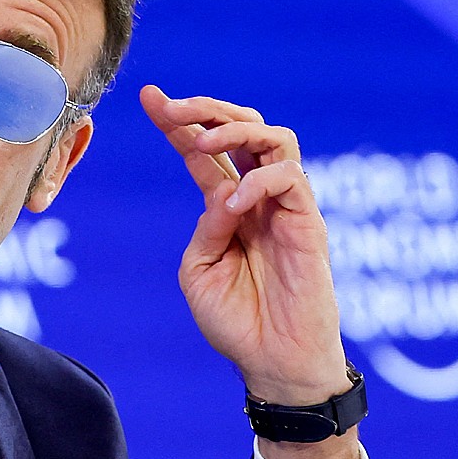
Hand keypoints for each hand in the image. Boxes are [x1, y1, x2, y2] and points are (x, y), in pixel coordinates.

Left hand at [139, 85, 348, 405]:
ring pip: (274, 137)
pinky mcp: (308, 222)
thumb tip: (221, 192)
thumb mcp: (200, 270)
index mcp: (225, 205)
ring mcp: (285, 206)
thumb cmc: (236, 320)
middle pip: (240, 129)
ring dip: (235, 129)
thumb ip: (206, 227)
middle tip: (174, 106)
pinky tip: (235, 204)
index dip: (177, 122)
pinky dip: (258, 181)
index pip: (201, 151)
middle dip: (205, 109)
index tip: (149, 96)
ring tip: (205, 140)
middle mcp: (255, 197)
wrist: (272, 362)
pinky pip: (289, 178)